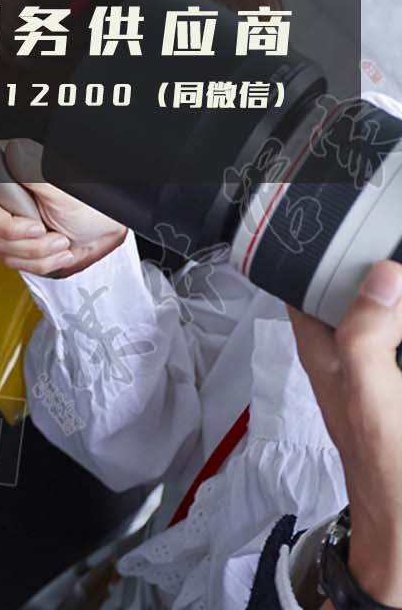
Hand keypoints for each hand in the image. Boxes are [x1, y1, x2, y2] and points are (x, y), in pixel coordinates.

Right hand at [0, 138, 124, 276]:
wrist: (102, 236)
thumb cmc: (91, 208)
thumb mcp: (64, 190)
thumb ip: (35, 173)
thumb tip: (13, 152)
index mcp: (11, 170)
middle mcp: (3, 193)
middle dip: (12, 228)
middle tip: (39, 227)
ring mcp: (5, 219)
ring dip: (33, 248)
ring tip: (59, 240)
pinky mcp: (12, 243)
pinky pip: (9, 259)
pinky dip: (38, 261)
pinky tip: (56, 249)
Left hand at [289, 261, 401, 604]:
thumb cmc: (386, 468)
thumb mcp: (371, 395)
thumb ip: (365, 334)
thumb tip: (380, 273)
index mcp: (327, 354)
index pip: (303, 288)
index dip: (316, 256)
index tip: (344, 225)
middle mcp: (353, 359)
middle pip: (356, 298)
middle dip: (377, 275)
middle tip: (387, 240)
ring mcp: (382, 376)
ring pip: (384, 323)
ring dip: (392, 301)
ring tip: (400, 271)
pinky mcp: (396, 393)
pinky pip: (392, 351)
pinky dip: (397, 329)